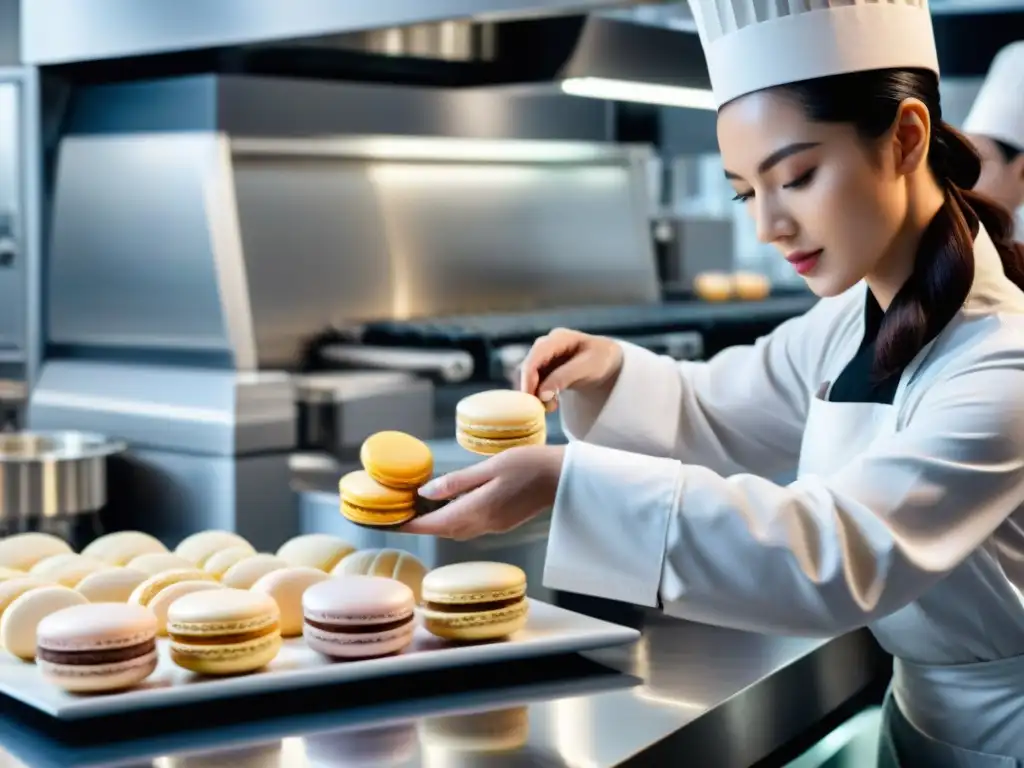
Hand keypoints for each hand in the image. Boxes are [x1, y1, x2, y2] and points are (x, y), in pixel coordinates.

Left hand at [401, 446, 565, 539]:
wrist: (562, 476)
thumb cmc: (528, 465)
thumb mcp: (489, 467)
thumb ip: (457, 482)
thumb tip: (425, 493)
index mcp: (476, 511)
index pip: (434, 525)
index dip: (409, 525)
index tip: (390, 523)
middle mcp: (483, 524)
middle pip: (442, 530)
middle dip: (420, 524)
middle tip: (399, 512)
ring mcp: (494, 525)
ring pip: (456, 528)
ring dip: (436, 522)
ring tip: (419, 507)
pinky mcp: (502, 521)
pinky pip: (470, 524)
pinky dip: (454, 517)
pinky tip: (450, 503)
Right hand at [519, 328, 623, 411]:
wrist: (608, 363)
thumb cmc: (600, 360)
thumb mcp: (587, 368)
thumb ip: (563, 378)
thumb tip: (541, 395)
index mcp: (559, 338)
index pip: (537, 355)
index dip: (529, 376)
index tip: (530, 398)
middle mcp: (548, 344)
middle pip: (530, 365)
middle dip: (532, 387)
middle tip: (538, 408)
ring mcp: (545, 356)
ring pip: (531, 375)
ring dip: (536, 393)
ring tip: (551, 407)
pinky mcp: (546, 368)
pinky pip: (537, 381)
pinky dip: (541, 394)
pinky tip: (551, 404)